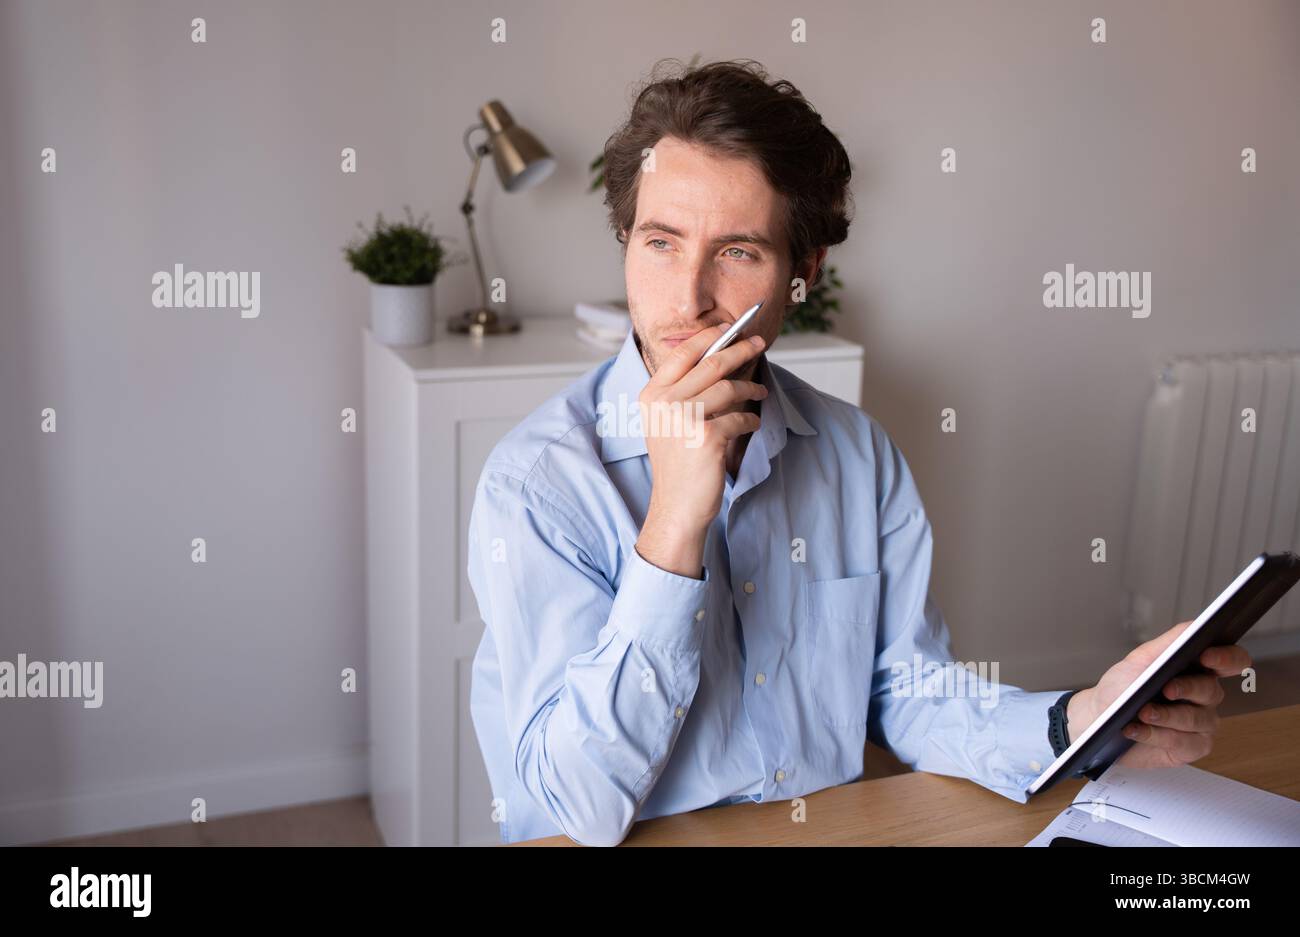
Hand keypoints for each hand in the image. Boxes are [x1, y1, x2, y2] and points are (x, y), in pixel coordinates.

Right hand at [634, 323, 766, 577]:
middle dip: (740, 349)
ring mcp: (684, 419)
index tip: (730, 328)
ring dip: (751, 389)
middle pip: (711, 363)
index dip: (710, 336)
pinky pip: (740, 418)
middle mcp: (664, 403)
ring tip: (759, 393)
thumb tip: (720, 357)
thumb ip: (684, 391)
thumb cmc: (677, 463)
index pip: (683, 354)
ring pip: (729, 388)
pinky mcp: (707, 437)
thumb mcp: (667, 422)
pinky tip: (750, 426)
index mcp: (651, 395)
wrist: (676, 506)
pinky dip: (750, 421)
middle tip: (759, 342)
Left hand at [1067, 620, 1251, 769]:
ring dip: (1167, 716)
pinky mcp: (1190, 748)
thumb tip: (1197, 627)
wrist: (1098, 717)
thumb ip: (1172, 642)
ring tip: (1142, 712)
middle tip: (1165, 688)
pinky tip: (1136, 730)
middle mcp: (1204, 697)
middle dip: (1187, 688)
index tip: (1207, 656)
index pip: (1232, 661)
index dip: (1227, 658)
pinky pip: (1183, 743)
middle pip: (1212, 691)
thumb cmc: (1122, 686)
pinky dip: (1156, 735)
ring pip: (1197, 719)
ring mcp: (1201, 724)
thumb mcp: (1142, 659)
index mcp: (1198, 670)